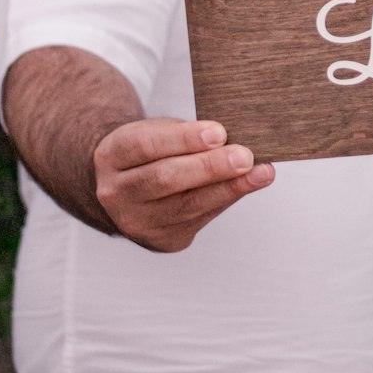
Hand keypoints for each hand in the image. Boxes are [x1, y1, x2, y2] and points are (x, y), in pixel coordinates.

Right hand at [93, 118, 274, 251]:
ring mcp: (136, 221)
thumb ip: (188, 135)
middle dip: (209, 168)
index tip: (219, 132)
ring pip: (186, 205)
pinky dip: (226, 200)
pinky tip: (248, 186)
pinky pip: (198, 219)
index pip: (146, 145)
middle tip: (244, 157)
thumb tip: (235, 139)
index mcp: (111, 155)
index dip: (184, 139)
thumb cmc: (152, 151)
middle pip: (165, 179)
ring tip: (261, 173)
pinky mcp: (161, 240)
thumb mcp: (158, 132)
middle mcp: (117, 192)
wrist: (129, 187)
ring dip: (229, 188)